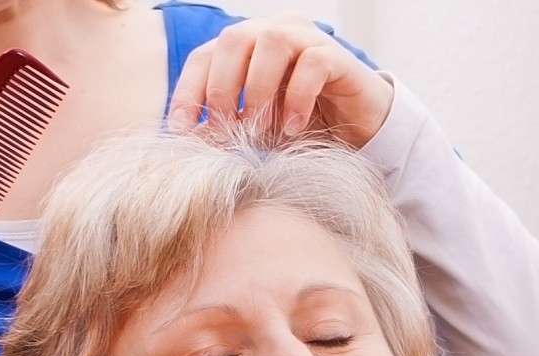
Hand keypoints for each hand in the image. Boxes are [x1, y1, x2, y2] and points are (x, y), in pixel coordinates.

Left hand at [167, 12, 393, 147]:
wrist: (357, 130)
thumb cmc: (300, 125)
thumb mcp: (254, 129)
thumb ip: (223, 128)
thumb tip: (189, 139)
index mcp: (247, 45)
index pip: (204, 56)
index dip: (188, 91)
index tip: (181, 130)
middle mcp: (275, 32)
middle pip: (234, 39)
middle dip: (222, 88)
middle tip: (225, 130)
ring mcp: (308, 39)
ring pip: (273, 42)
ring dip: (258, 90)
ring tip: (261, 129)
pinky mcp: (339, 56)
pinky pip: (313, 63)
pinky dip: (297, 97)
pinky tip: (293, 127)